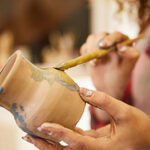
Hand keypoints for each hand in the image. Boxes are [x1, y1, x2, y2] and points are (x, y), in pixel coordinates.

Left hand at [23, 88, 149, 149]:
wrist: (147, 139)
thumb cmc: (139, 128)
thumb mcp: (124, 112)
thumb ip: (103, 101)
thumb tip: (83, 91)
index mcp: (103, 148)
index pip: (76, 142)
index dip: (59, 134)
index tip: (43, 125)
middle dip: (45, 145)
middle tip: (28, 134)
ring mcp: (92, 149)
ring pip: (67, 148)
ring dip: (50, 142)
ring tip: (34, 133)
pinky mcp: (93, 143)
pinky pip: (74, 140)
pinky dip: (62, 135)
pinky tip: (54, 128)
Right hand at [80, 31, 139, 98]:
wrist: (108, 87)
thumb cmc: (120, 77)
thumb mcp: (127, 67)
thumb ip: (130, 55)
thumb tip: (121, 46)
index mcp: (123, 43)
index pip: (116, 35)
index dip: (110, 39)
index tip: (103, 46)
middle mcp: (110, 42)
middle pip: (101, 35)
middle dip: (97, 45)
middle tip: (98, 58)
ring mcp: (99, 47)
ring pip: (91, 39)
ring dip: (90, 49)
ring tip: (95, 63)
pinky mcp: (90, 52)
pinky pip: (84, 47)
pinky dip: (84, 52)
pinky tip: (91, 63)